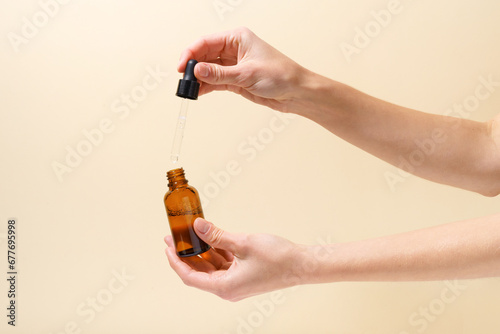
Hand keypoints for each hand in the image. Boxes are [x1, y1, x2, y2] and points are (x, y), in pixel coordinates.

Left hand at [164, 218, 303, 300]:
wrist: (302, 265)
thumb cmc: (278, 259)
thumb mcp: (243, 243)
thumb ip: (217, 235)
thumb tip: (197, 226)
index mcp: (225, 286)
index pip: (190, 276)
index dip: (175, 261)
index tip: (167, 246)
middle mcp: (228, 288)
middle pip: (198, 272)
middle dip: (186, 254)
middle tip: (175, 236)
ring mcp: (236, 282)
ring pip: (211, 267)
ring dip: (201, 251)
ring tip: (191, 233)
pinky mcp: (243, 275)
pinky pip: (223, 264)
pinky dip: (215, 251)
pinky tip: (210, 236)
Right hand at [177, 27, 309, 112]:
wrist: (296, 93)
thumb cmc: (281, 75)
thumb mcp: (247, 74)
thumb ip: (219, 74)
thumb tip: (197, 70)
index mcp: (238, 38)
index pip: (207, 42)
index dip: (191, 54)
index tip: (182, 67)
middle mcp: (234, 50)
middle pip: (205, 56)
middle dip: (193, 67)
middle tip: (184, 80)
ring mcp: (234, 65)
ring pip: (209, 70)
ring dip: (199, 79)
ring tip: (189, 89)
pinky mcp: (236, 80)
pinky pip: (216, 81)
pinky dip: (206, 87)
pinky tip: (198, 92)